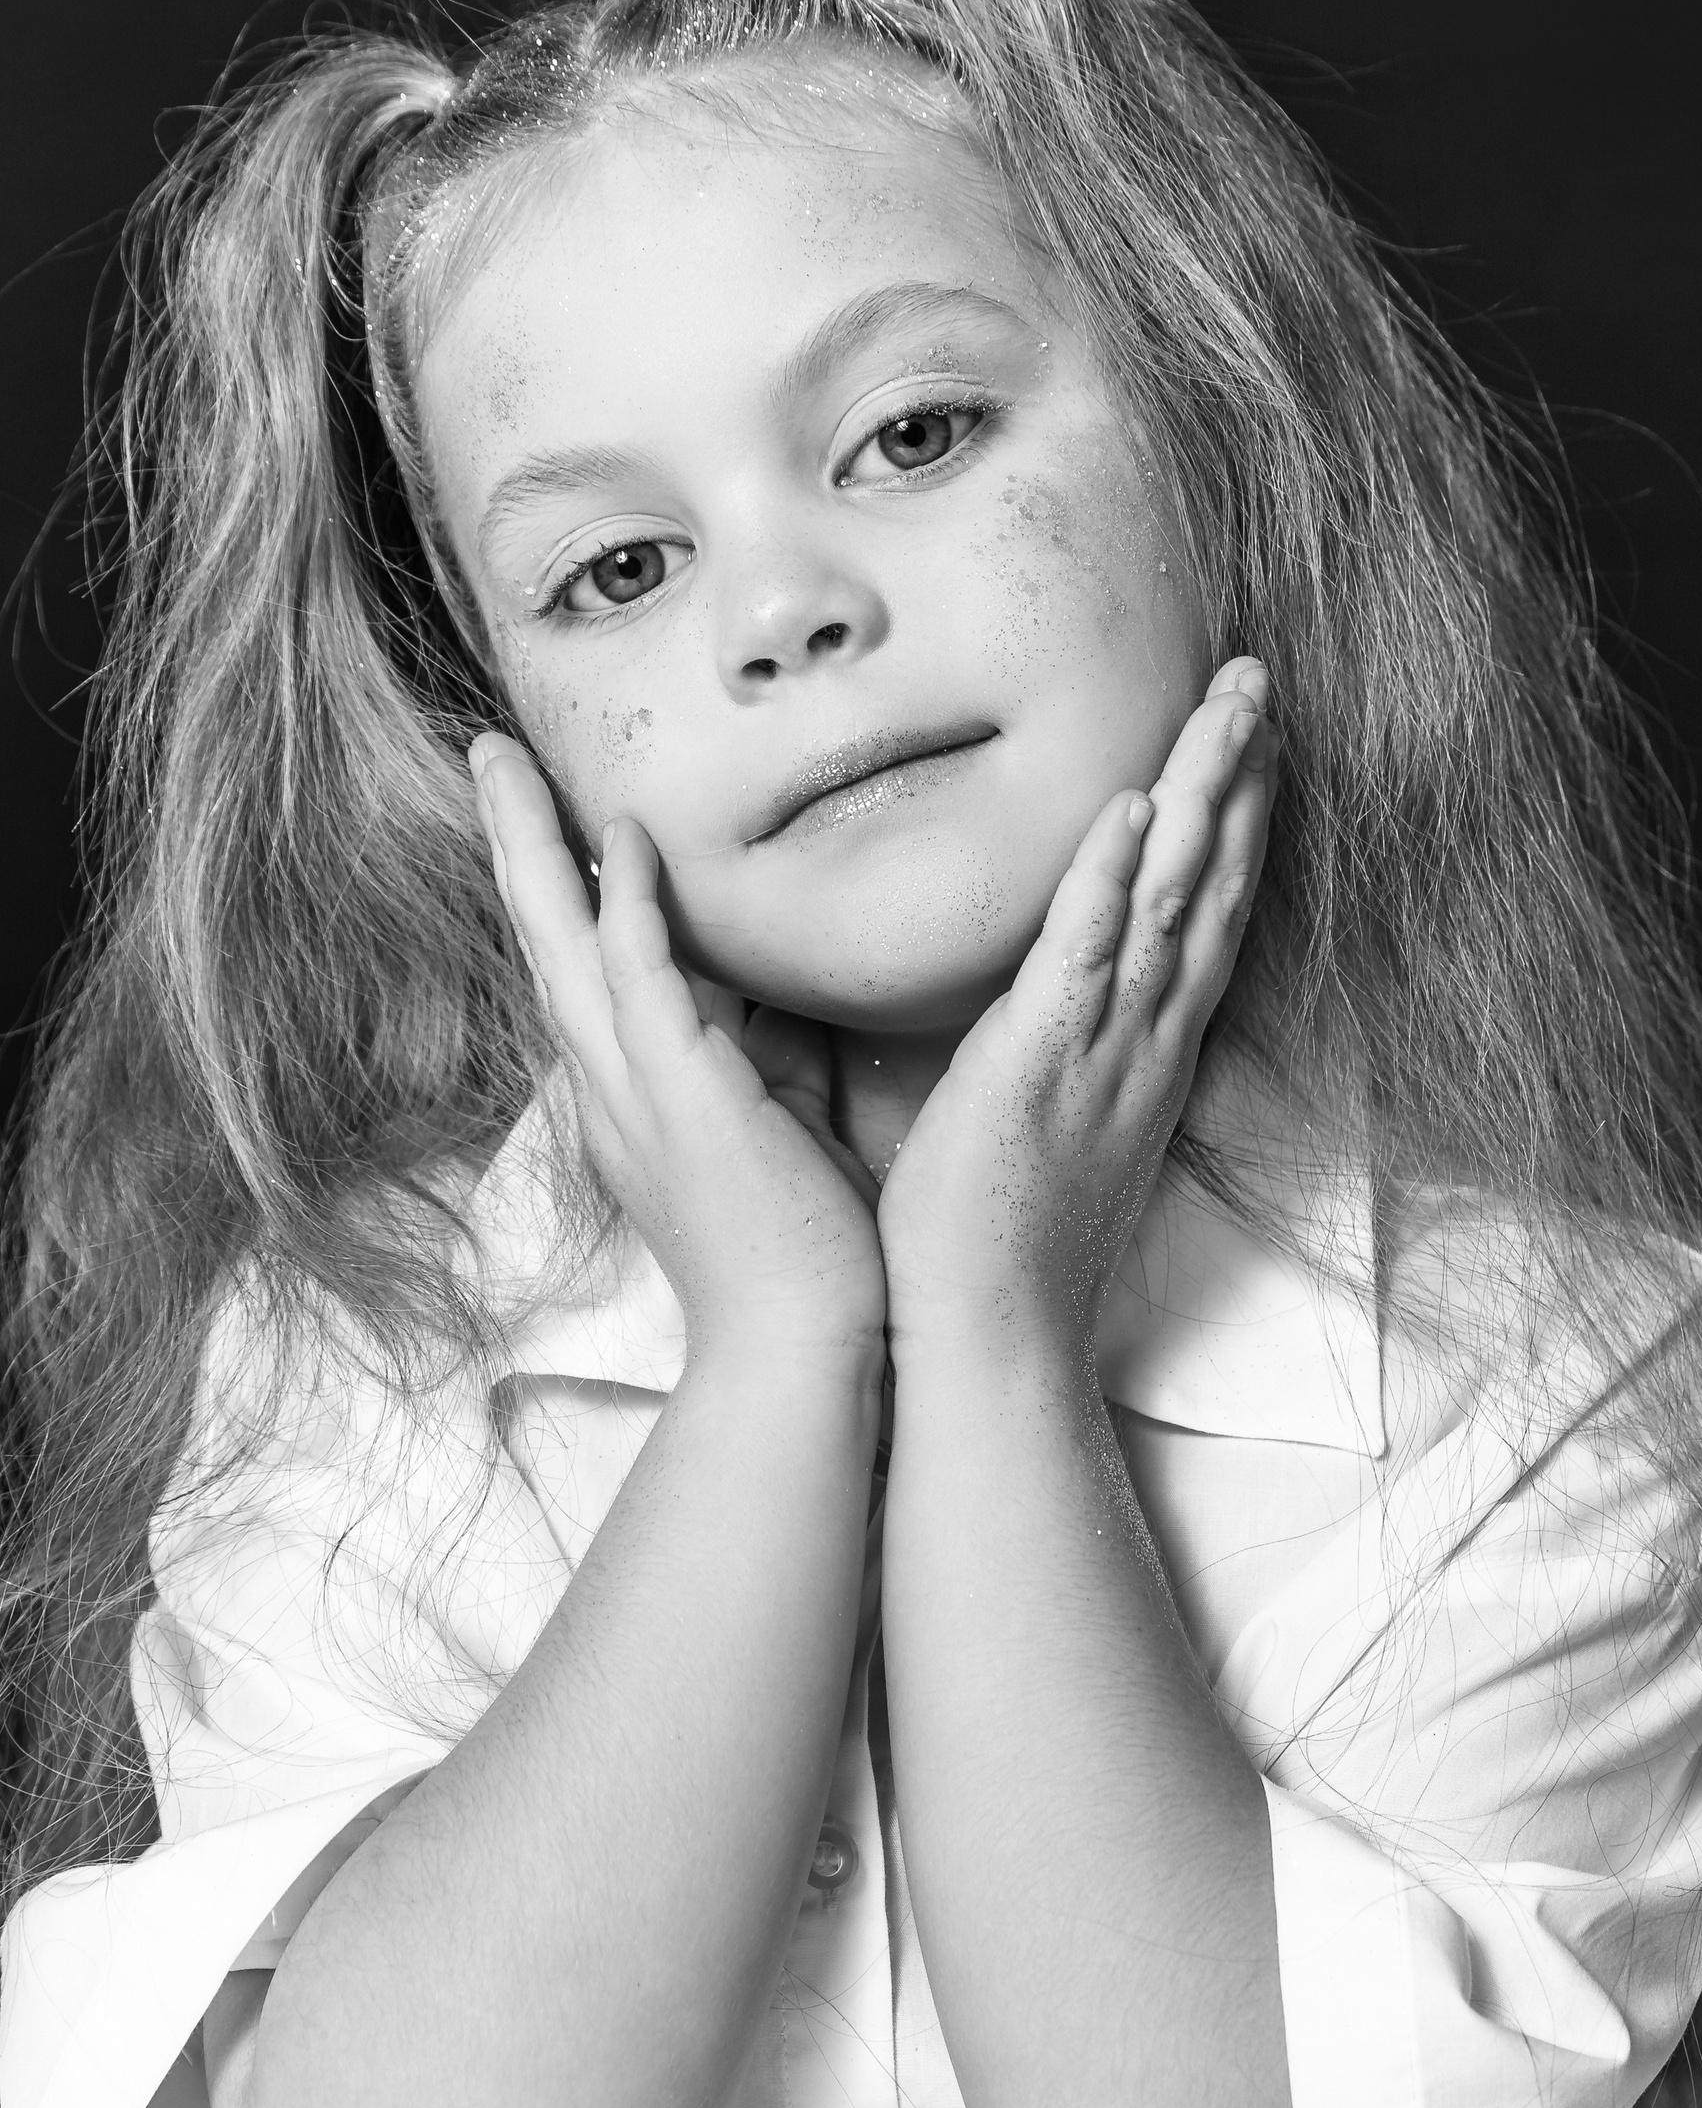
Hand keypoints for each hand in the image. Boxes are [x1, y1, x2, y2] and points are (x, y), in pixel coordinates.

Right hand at [472, 735, 886, 1352]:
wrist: (808, 1350)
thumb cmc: (808, 1258)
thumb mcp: (787, 1133)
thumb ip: (775, 1064)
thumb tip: (791, 1003)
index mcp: (634, 1102)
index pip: (584, 973)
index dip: (558, 892)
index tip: (547, 819)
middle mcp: (614, 1092)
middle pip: (544, 942)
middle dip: (514, 844)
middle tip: (486, 756)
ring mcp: (637, 1093)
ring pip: (565, 943)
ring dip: (534, 845)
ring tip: (503, 760)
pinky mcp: (681, 1096)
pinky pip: (641, 978)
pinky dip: (624, 902)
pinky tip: (620, 835)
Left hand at [877, 658, 1278, 1357]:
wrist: (989, 1336)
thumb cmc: (997, 1239)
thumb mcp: (1041, 1120)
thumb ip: (1047, 1044)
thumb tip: (1028, 992)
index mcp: (1143, 1052)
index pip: (1202, 916)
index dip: (1231, 823)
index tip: (1249, 740)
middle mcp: (1144, 1042)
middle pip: (1209, 886)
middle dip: (1237, 775)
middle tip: (1256, 677)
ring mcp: (1103, 1053)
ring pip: (1167, 900)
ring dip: (1199, 794)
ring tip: (1226, 703)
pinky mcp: (1038, 1068)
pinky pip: (1082, 959)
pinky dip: (1106, 878)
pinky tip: (1129, 806)